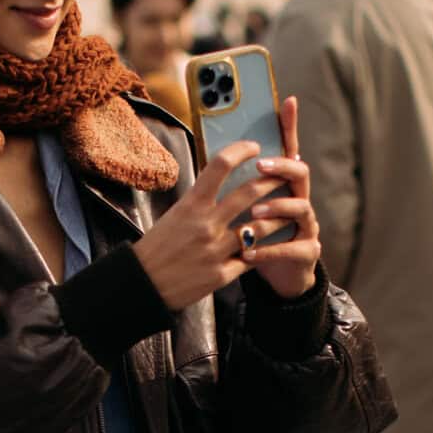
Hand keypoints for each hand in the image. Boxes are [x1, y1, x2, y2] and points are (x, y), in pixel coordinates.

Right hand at [135, 139, 291, 311]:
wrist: (143, 285)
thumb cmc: (157, 247)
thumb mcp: (175, 214)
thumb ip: (199, 200)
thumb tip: (221, 183)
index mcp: (191, 204)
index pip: (220, 165)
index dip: (241, 150)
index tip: (255, 147)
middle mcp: (205, 224)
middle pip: (249, 193)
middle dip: (272, 180)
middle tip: (284, 175)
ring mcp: (215, 251)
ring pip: (259, 228)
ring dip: (278, 217)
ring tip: (288, 210)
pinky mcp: (221, 275)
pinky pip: (252, 259)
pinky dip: (265, 250)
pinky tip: (274, 244)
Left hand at [243, 95, 321, 299]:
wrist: (277, 278)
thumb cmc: (255, 238)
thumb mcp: (242, 211)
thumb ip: (235, 186)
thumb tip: (212, 157)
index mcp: (284, 186)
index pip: (288, 149)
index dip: (290, 126)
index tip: (287, 103)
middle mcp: (300, 200)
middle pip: (299, 173)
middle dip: (281, 167)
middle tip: (260, 165)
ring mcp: (307, 225)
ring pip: (300, 208)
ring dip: (277, 207)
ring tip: (255, 212)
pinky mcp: (306, 252)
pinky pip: (290, 247)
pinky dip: (268, 250)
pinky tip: (249, 252)